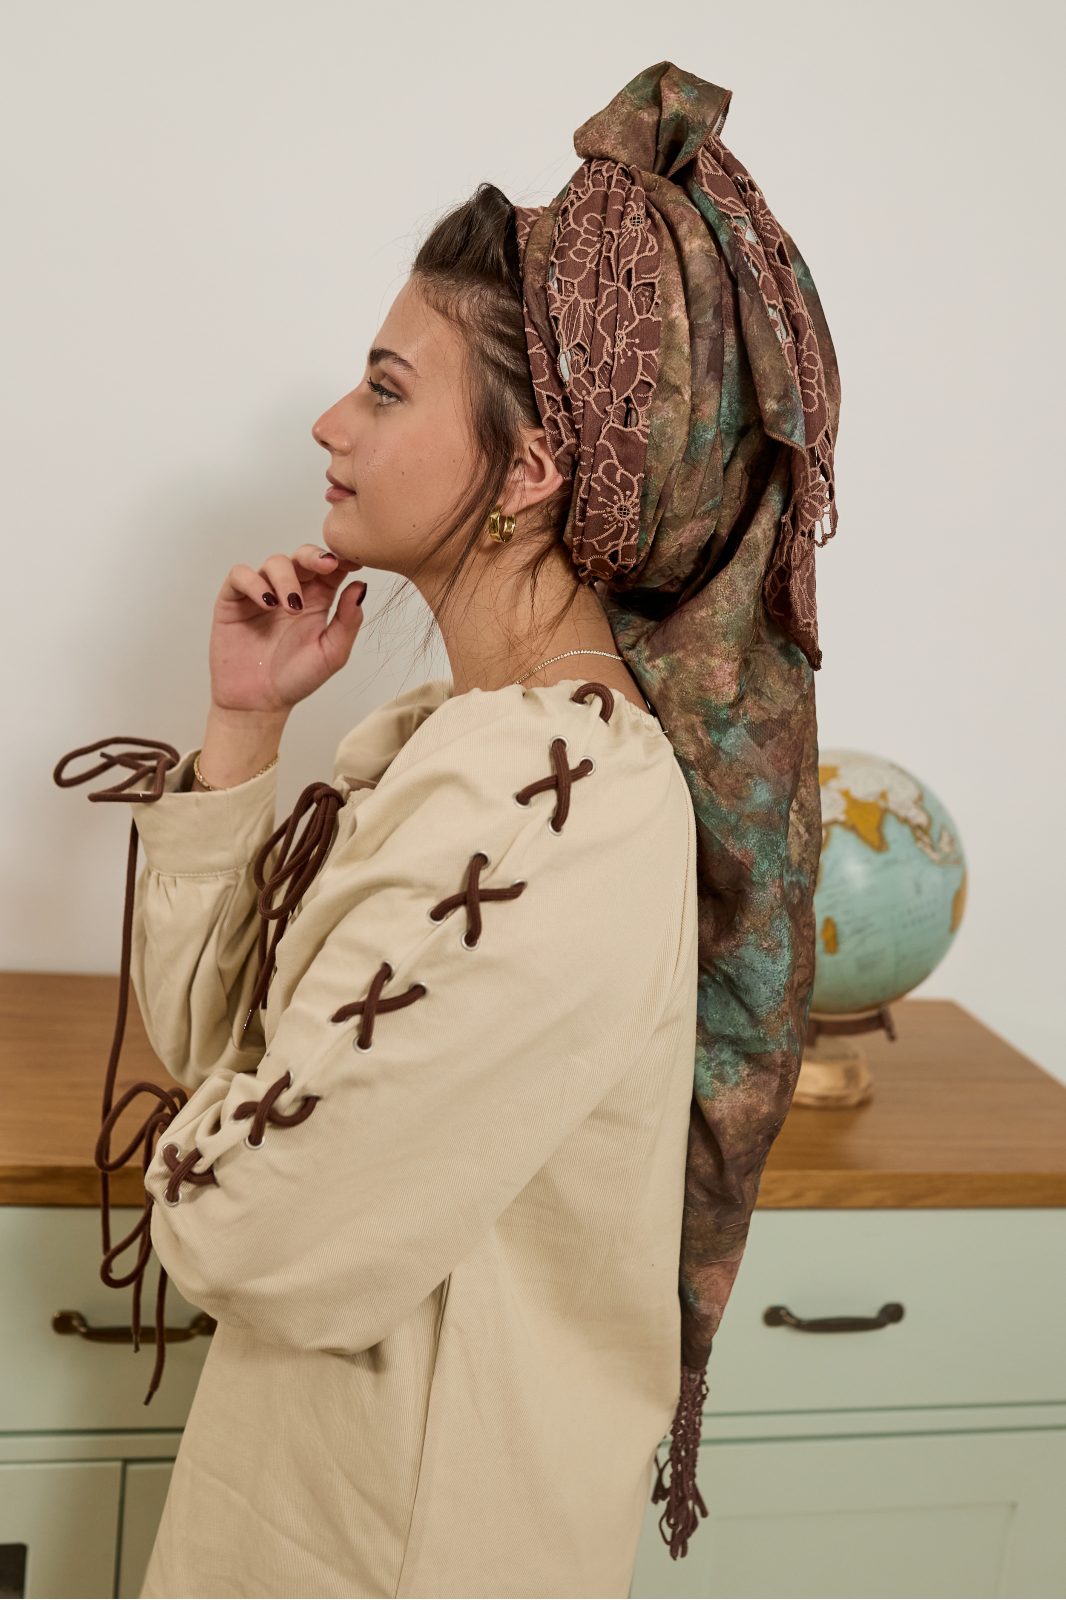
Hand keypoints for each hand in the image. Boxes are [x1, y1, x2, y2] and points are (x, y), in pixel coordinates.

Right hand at [208, 545, 365, 713]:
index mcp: (319, 600)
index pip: (331, 568)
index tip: (354, 561)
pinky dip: (254, 583)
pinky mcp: (234, 600)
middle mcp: (291, 590)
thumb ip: (348, 622)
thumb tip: (361, 585)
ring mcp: (261, 593)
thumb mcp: (332, 654)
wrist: (259, 702)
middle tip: (327, 566)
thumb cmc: (296, 678)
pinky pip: (241, 575)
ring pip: (274, 562)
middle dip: (315, 556)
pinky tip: (267, 603)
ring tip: (292, 607)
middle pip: (303, 556)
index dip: (341, 558)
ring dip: (286, 578)